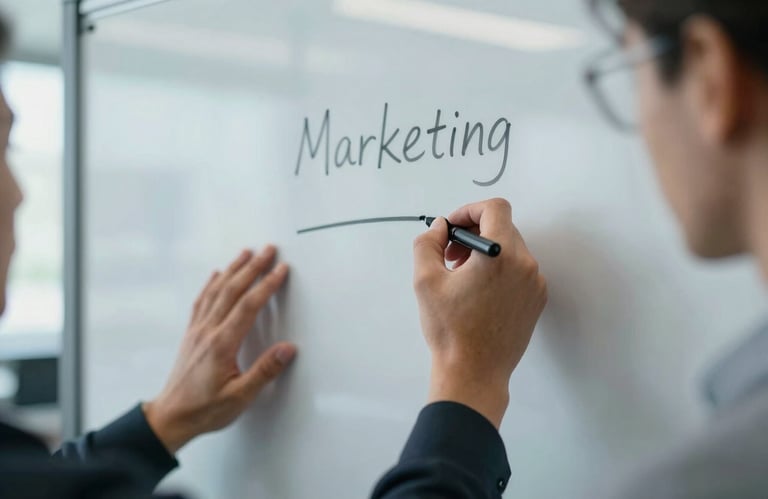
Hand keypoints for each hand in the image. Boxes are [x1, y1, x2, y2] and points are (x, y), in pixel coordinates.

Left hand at [143, 246, 296, 453]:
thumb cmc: (204, 410)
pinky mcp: (191, 335)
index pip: (248, 306)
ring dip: (232, 269)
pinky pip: (201, 301)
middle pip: (232, 290)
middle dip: (252, 267)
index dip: (267, 285)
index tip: (281, 270)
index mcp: (222, 344)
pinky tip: (215, 275)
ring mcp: (197, 331)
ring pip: (216, 291)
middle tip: (268, 250)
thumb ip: (264, 371)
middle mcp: (208, 331)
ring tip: (246, 253)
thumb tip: (287, 349)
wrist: (170, 417)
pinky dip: (211, 284)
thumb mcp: (239, 397)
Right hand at [412, 198, 546, 427]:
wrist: (474, 373)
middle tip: (450, 257)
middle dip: (474, 233)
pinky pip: (519, 271)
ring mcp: (535, 283)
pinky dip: (499, 271)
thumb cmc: (449, 329)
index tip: (452, 228)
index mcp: (500, 253)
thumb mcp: (425, 281)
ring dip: (486, 253)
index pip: (495, 208)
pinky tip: (478, 293)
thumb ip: (429, 243)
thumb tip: (441, 228)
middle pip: (503, 227)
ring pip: (511, 249)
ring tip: (462, 278)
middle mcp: (525, 264)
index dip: (470, 210)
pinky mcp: (537, 300)